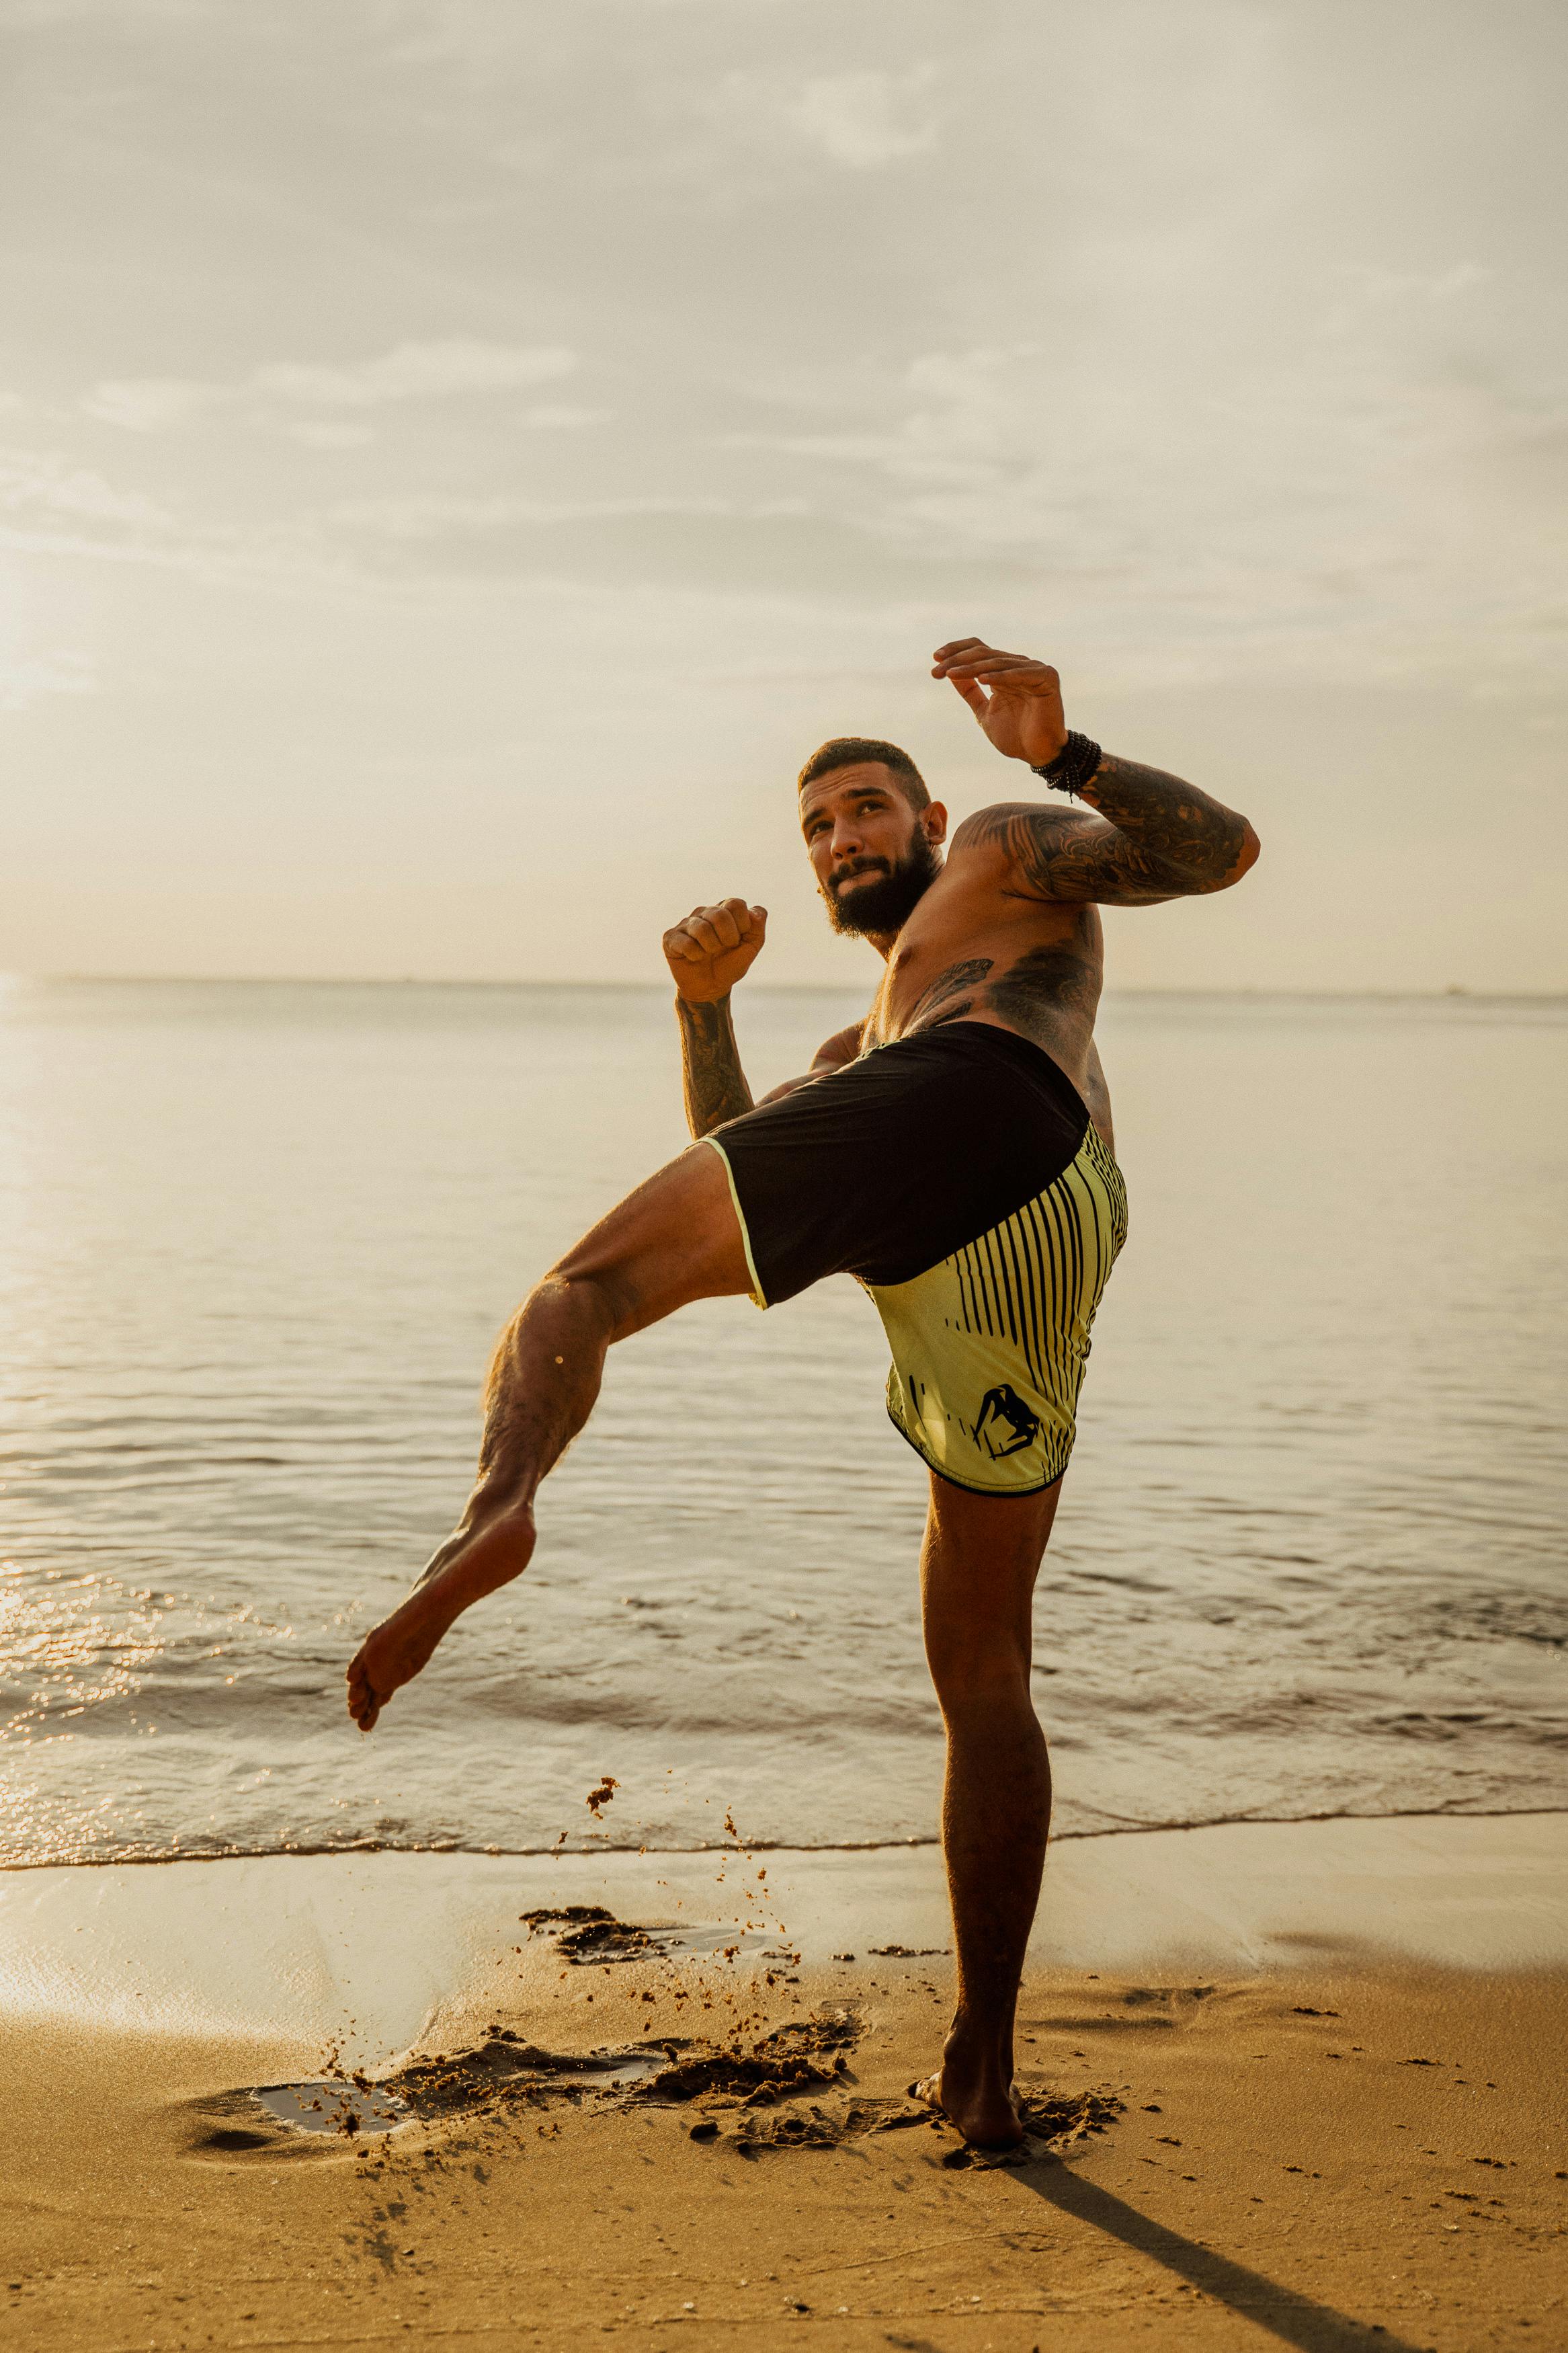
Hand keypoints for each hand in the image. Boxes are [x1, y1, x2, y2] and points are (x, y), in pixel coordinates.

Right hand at [662, 898, 767, 1002]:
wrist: (709, 988)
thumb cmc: (729, 965)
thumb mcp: (750, 949)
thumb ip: (757, 928)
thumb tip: (755, 912)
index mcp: (723, 910)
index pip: (735, 904)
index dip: (742, 925)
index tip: (738, 940)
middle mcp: (704, 912)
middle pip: (719, 914)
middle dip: (728, 938)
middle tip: (724, 948)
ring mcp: (686, 924)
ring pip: (701, 929)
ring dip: (711, 948)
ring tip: (708, 954)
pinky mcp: (670, 937)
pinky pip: (686, 943)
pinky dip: (695, 956)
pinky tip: (694, 958)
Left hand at [932, 638, 1066, 766]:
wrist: (1038, 754)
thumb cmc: (1014, 736)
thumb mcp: (984, 711)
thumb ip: (970, 692)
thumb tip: (950, 673)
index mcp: (1004, 671)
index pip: (978, 649)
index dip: (956, 650)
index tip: (934, 659)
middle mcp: (1018, 665)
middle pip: (984, 653)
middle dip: (957, 661)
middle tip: (936, 671)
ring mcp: (1034, 670)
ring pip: (998, 662)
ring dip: (972, 668)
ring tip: (951, 674)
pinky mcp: (1047, 678)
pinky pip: (1020, 674)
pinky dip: (1001, 676)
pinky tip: (982, 679)